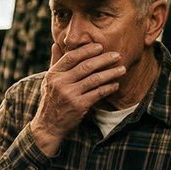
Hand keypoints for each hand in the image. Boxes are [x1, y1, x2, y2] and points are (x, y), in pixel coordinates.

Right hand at [28, 41, 124, 156]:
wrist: (48, 125)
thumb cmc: (51, 100)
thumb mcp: (48, 81)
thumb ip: (54, 62)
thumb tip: (56, 44)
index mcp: (53, 74)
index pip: (72, 57)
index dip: (87, 50)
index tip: (100, 47)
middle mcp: (61, 83)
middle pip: (86, 66)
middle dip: (104, 59)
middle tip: (117, 55)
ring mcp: (70, 94)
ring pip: (95, 79)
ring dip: (111, 73)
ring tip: (122, 69)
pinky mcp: (79, 105)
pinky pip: (98, 93)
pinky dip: (108, 88)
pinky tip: (115, 85)